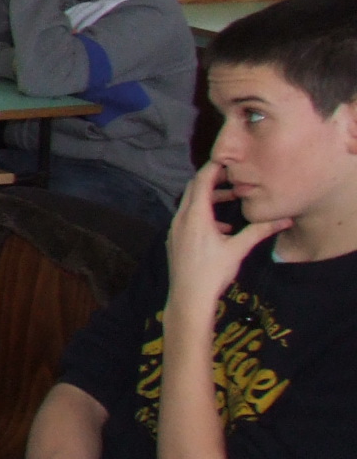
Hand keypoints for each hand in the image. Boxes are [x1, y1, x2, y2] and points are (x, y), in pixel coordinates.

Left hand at [166, 158, 286, 315]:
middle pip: (194, 189)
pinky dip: (204, 215)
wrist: (188, 297)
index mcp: (195, 216)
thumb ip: (259, 231)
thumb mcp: (238, 249)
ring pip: (190, 204)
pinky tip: (222, 229)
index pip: (202, 181)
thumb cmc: (212, 273)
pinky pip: (188, 219)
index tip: (229, 161)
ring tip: (232, 202)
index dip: (214, 168)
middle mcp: (181, 218)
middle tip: (234, 178)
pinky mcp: (175, 240)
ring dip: (210, 199)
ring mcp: (175, 229)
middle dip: (213, 181)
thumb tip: (284, 220)